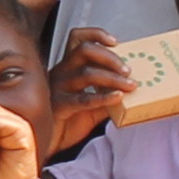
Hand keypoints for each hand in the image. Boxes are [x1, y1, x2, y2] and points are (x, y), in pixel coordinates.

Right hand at [45, 25, 131, 156]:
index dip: (95, 34)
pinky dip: (103, 97)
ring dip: (113, 78)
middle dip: (110, 57)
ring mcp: (58, 88)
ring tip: (130, 85)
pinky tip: (117, 97)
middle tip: (128, 70)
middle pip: (84, 50)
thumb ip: (107, 95)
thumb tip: (130, 90)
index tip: (115, 42)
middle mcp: (61, 73)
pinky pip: (83, 99)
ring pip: (87, 73)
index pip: (76, 39)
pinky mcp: (59, 106)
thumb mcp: (93, 106)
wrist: (49, 144)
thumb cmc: (67, 123)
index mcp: (68, 68)